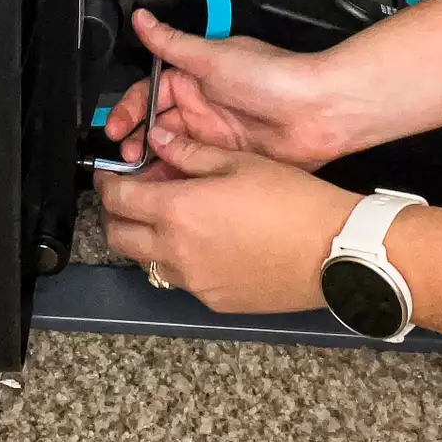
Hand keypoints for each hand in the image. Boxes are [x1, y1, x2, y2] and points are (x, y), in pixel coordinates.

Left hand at [94, 126, 361, 313]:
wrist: (333, 251)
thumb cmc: (294, 202)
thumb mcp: (239, 162)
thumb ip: (190, 152)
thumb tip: (160, 140)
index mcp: (178, 211)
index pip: (117, 200)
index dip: (108, 184)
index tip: (112, 176)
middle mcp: (177, 252)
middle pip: (118, 238)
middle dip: (116, 215)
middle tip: (133, 197)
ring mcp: (194, 281)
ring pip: (147, 262)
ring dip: (148, 240)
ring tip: (175, 219)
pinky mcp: (213, 300)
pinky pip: (180, 279)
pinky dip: (180, 260)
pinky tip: (208, 242)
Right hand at [105, 10, 349, 170]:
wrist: (320, 110)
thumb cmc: (274, 76)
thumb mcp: (214, 57)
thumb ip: (173, 43)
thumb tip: (143, 19)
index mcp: (195, 78)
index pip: (148, 95)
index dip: (129, 113)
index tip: (115, 129)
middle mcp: (203, 107)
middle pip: (156, 129)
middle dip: (137, 144)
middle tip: (126, 160)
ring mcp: (216, 135)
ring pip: (174, 153)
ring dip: (155, 166)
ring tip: (141, 181)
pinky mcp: (231, 160)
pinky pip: (197, 172)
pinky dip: (180, 181)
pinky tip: (168, 191)